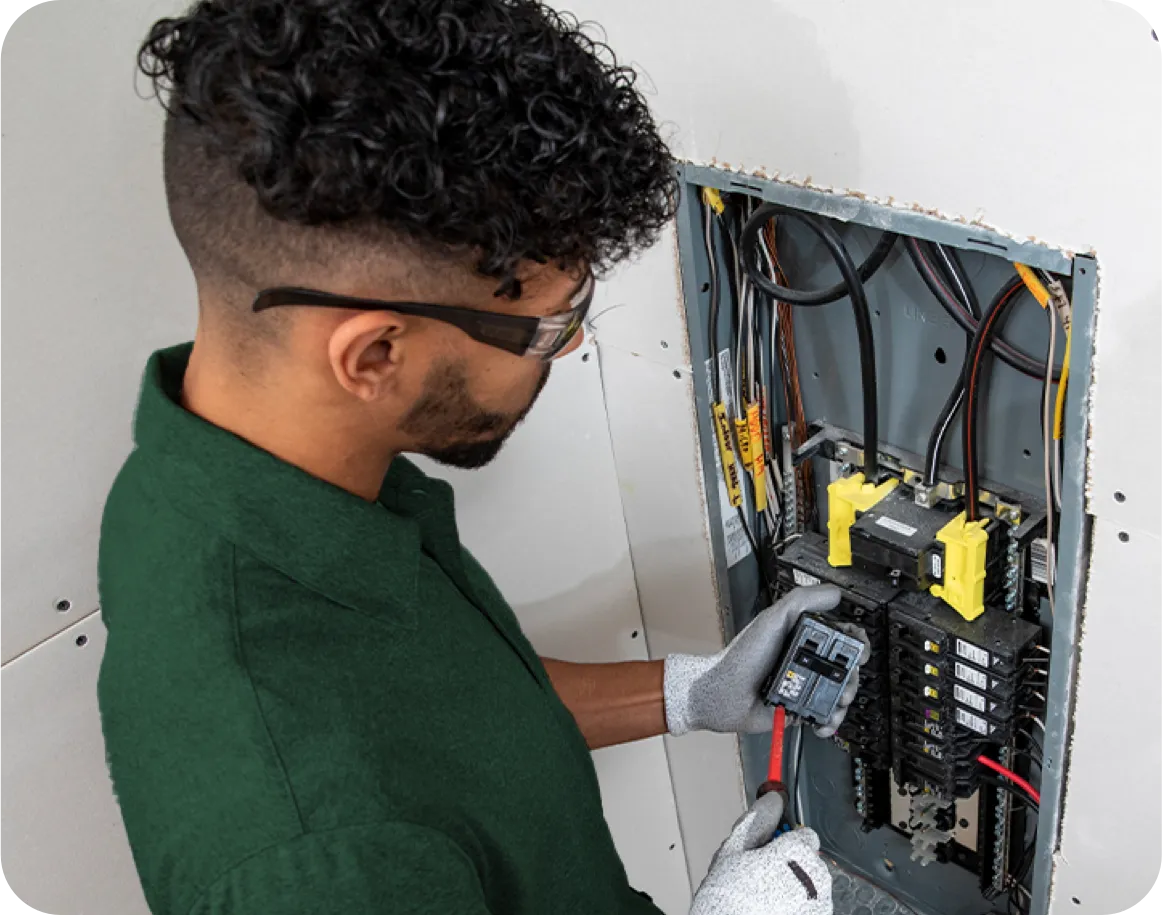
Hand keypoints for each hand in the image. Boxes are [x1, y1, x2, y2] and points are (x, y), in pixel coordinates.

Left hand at [663, 585, 868, 736]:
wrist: (724, 695)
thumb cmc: (742, 656)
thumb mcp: (773, 619)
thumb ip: (803, 601)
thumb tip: (834, 593)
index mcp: (802, 637)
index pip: (839, 636)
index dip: (854, 642)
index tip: (858, 650)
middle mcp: (805, 660)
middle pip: (845, 666)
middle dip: (852, 676)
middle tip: (846, 681)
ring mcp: (803, 685)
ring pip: (838, 692)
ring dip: (843, 699)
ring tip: (836, 702)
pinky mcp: (799, 707)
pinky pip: (823, 714)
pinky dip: (829, 719)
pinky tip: (823, 720)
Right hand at [690, 792, 830, 914]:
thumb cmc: (725, 895)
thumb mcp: (733, 849)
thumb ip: (758, 820)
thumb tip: (772, 798)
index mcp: (794, 852)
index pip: (805, 835)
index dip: (785, 840)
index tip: (771, 848)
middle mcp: (813, 876)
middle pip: (810, 858)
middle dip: (792, 862)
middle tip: (763, 873)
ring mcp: (818, 903)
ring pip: (813, 882)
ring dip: (797, 883)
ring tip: (767, 892)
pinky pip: (813, 903)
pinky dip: (799, 903)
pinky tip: (774, 906)